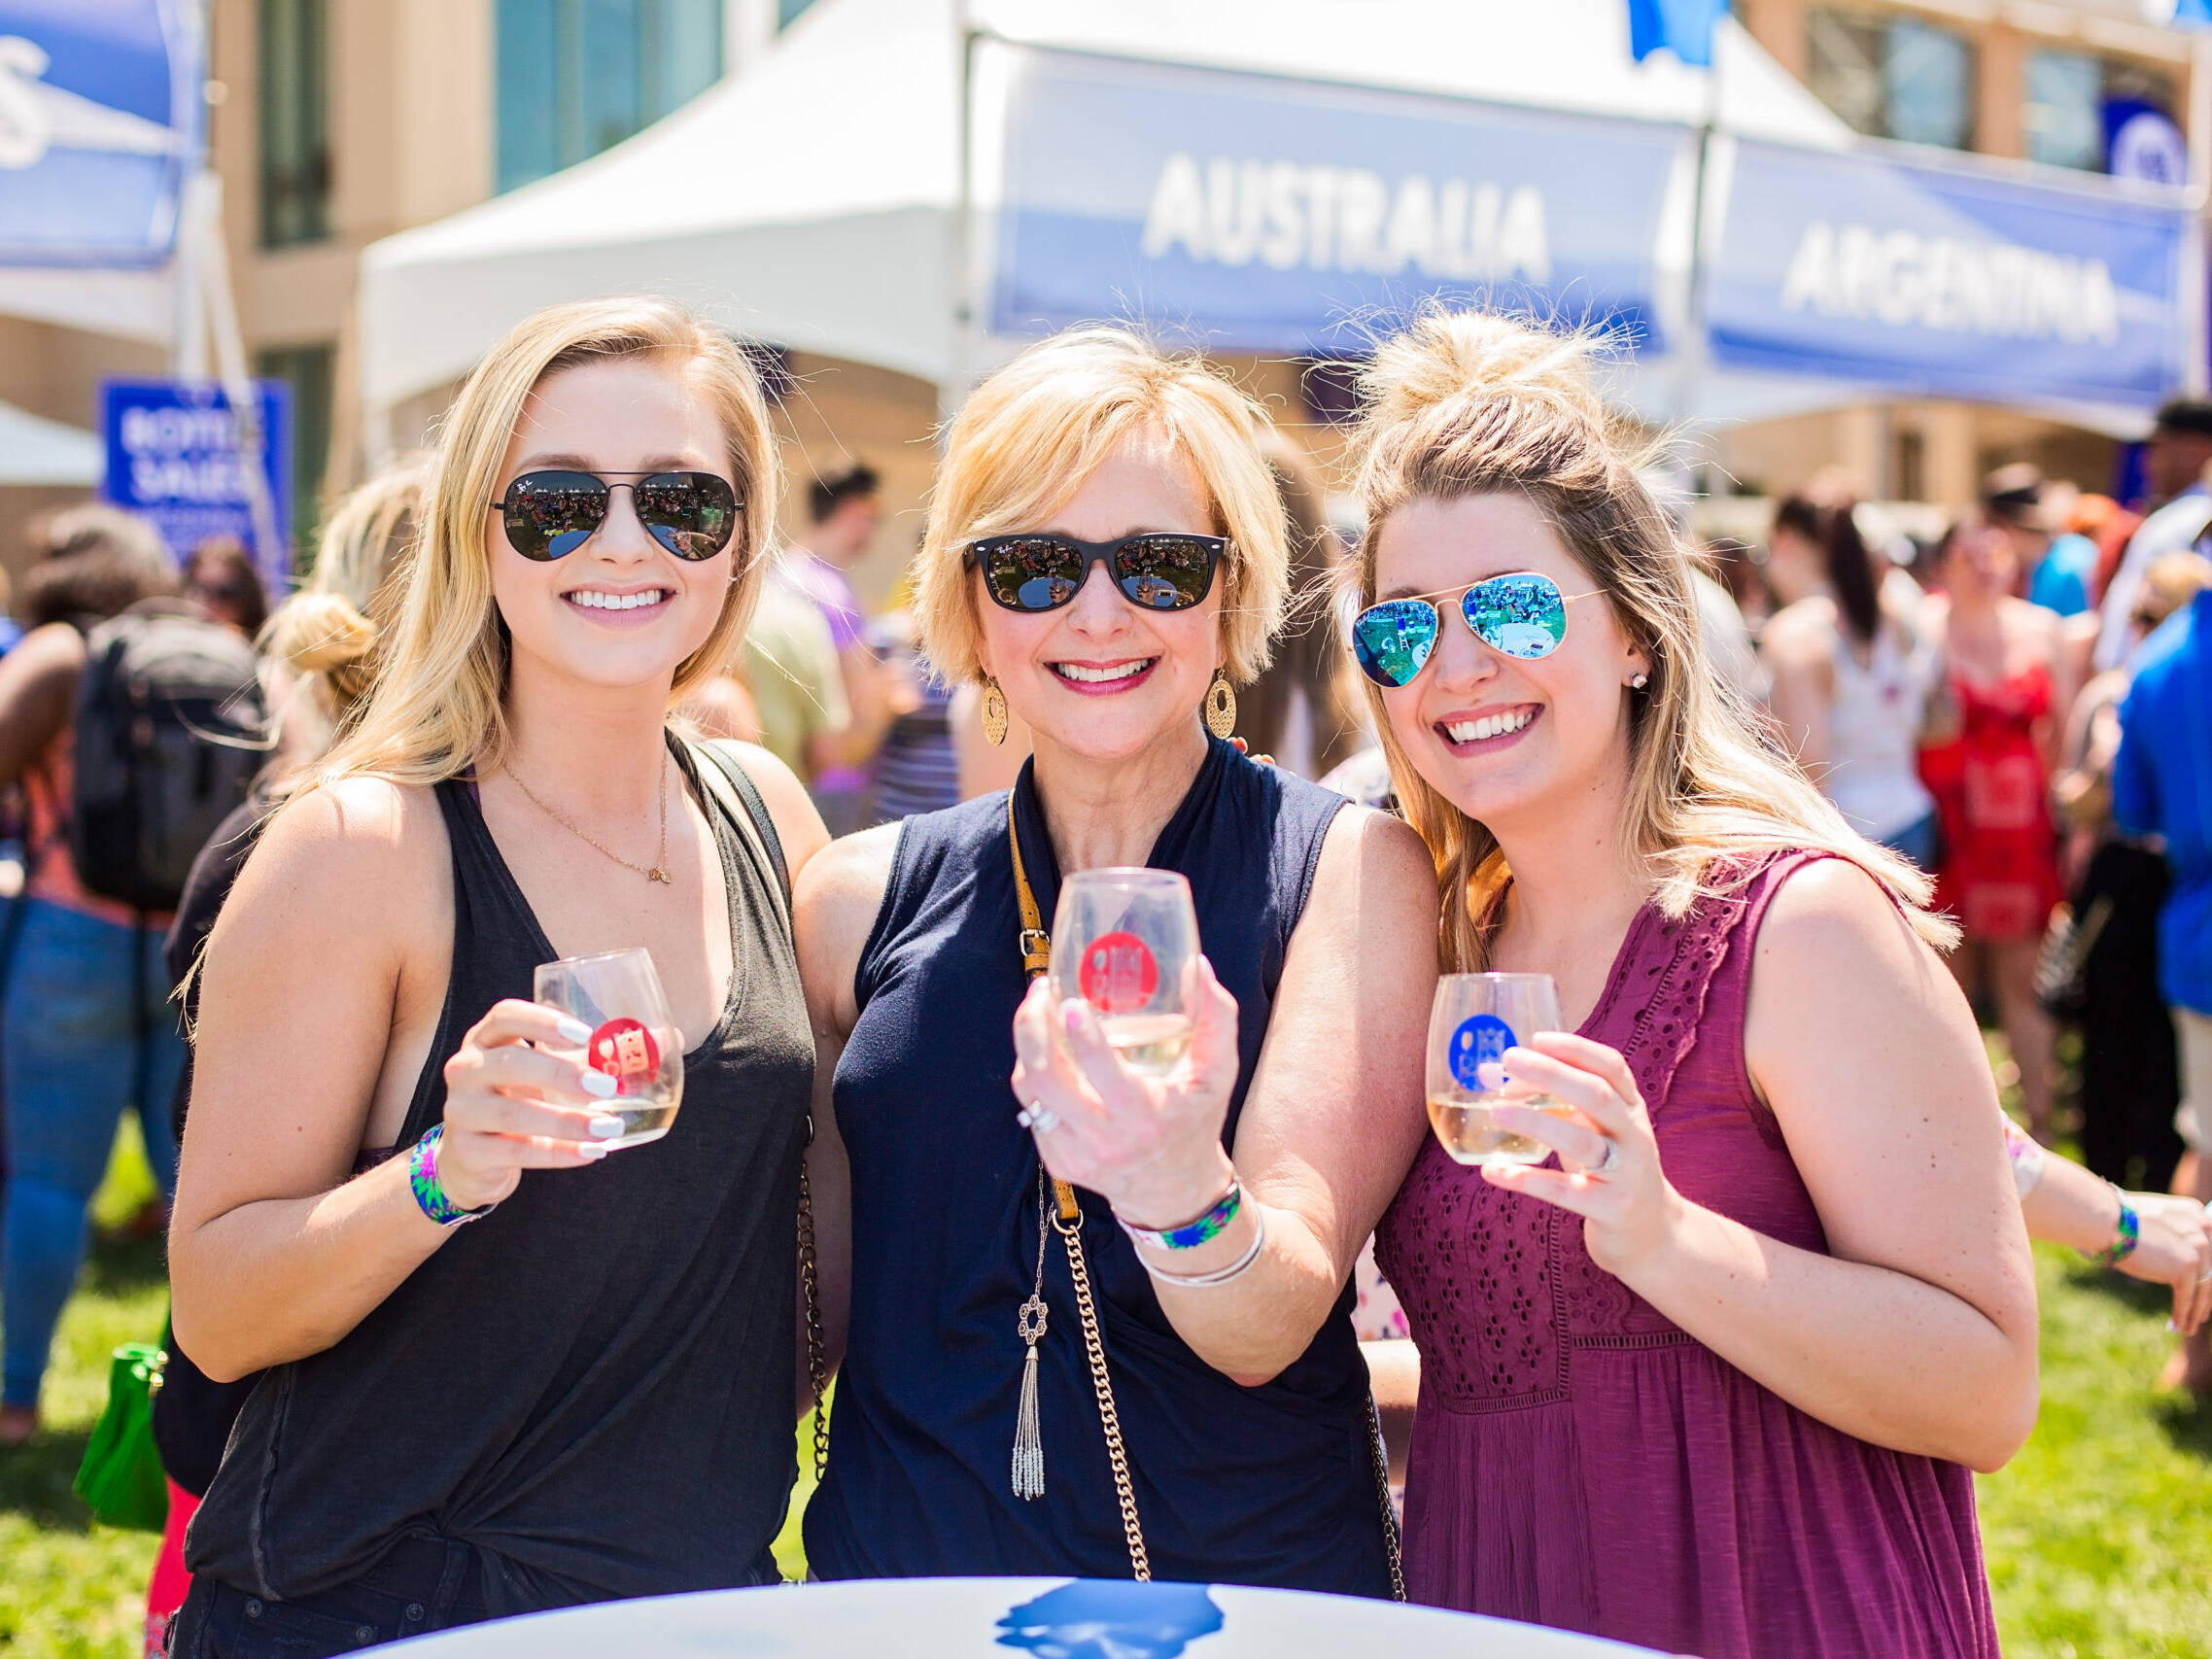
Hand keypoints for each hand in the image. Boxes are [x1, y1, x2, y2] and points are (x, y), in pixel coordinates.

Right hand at [433, 999, 627, 1210]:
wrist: (473, 1158)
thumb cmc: (521, 1099)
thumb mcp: (550, 1073)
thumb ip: (598, 1057)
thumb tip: (671, 1040)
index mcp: (487, 1039)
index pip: (505, 1015)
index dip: (543, 1021)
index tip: (584, 1034)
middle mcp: (466, 1068)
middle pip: (510, 1061)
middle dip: (562, 1073)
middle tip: (606, 1088)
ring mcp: (460, 1110)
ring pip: (512, 1112)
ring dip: (566, 1122)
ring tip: (609, 1128)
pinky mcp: (467, 1150)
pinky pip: (515, 1150)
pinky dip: (557, 1154)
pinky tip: (591, 1153)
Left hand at [1008, 956, 1239, 1224]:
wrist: (1173, 1190)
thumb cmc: (1195, 1120)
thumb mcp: (1218, 1074)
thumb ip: (1216, 1018)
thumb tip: (1198, 965)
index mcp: (1146, 1116)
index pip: (1103, 1074)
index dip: (1081, 1036)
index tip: (1069, 1001)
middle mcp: (1105, 1139)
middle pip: (1047, 1080)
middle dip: (1032, 1029)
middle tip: (1039, 993)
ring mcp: (1074, 1154)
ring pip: (1030, 1091)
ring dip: (1026, 1044)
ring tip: (1038, 1010)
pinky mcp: (1056, 1160)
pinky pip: (1030, 1106)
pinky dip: (1030, 1071)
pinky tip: (1044, 1048)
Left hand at [1478, 1031, 1682, 1277]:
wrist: (1654, 1233)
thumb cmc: (1612, 1170)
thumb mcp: (1598, 1130)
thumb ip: (1558, 1103)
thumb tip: (1492, 1075)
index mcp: (1631, 1108)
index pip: (1612, 1067)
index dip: (1576, 1049)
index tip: (1537, 1038)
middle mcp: (1634, 1136)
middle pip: (1597, 1095)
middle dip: (1552, 1074)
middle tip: (1509, 1060)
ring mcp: (1626, 1173)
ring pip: (1582, 1141)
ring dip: (1536, 1122)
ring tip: (1495, 1111)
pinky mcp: (1611, 1208)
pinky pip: (1565, 1191)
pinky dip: (1526, 1180)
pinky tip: (1493, 1171)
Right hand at [2119, 1191, 2211, 1334]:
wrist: (2105, 1220)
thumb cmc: (2117, 1219)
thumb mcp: (2151, 1225)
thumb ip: (2168, 1237)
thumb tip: (2173, 1263)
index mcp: (2195, 1212)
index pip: (2208, 1251)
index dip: (2206, 1274)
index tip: (2202, 1292)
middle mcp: (2203, 1228)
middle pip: (2211, 1271)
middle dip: (2206, 1298)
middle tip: (2200, 1315)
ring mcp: (2198, 1247)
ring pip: (2204, 1287)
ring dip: (2197, 1311)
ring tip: (2190, 1327)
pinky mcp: (2186, 1265)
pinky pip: (2188, 1296)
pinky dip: (2184, 1313)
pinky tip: (2179, 1326)